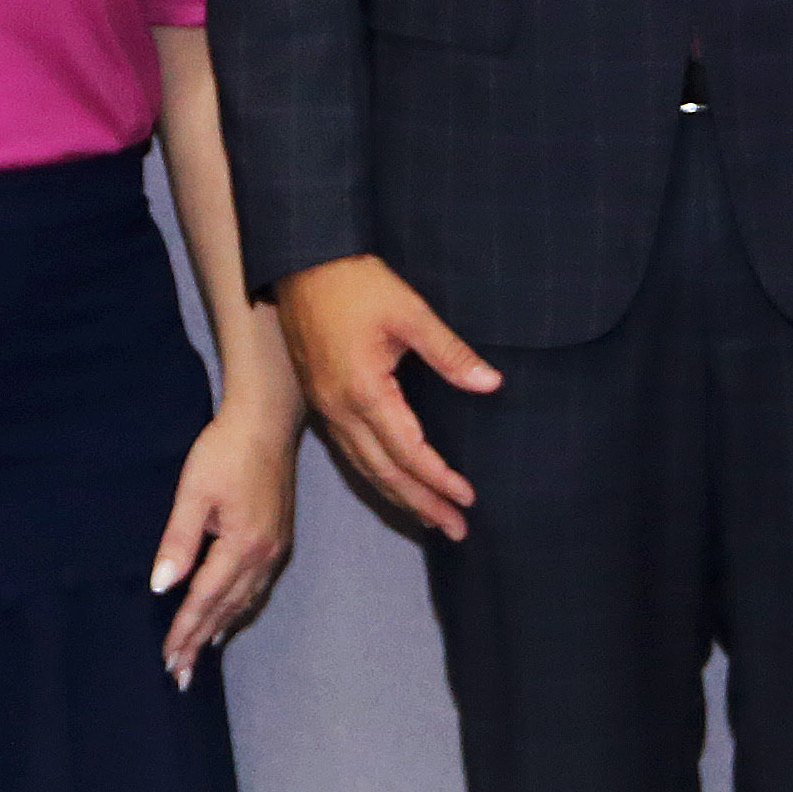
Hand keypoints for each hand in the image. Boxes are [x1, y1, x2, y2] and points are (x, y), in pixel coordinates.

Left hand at [152, 400, 300, 684]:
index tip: (168, 661)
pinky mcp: (279, 540)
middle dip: (201, 642)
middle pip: (226, 610)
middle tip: (180, 676)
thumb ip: (178, 541)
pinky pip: (257, 589)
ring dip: (220, 630)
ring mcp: (275, 550)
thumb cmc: (225, 450)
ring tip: (200, 655)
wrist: (269, 420)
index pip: (205, 600)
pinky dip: (239, 610)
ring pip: (245, 603)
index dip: (185, 632)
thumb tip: (162, 586)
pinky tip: (230, 617)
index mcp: (241, 546)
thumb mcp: (194, 492)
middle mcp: (263, 556)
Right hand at [276, 256, 495, 540]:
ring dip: (398, 497)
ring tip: (430, 519)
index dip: (439, 479)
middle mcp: (341, 410)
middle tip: (456, 531)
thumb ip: (451, 353)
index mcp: (364, 392)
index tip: (469, 499)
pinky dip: (377, 476)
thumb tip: (492, 384)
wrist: (300, 261)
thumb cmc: (355, 282)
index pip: (409, 452)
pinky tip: (393, 482)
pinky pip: (351, 453)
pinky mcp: (321, 400)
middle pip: (385, 473)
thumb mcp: (410, 312)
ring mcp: (326, 408)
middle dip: (421, 505)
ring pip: (364, 468)